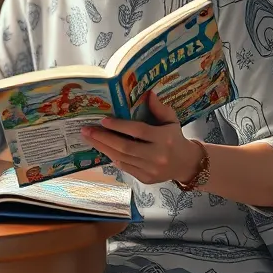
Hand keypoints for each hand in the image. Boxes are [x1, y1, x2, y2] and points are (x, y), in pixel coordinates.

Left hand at [81, 90, 201, 185]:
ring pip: (121, 158)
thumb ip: (160, 108)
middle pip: (125, 147)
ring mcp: (151, 169)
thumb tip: (148, 93)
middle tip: (86, 130)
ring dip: (102, 148)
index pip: (138, 131)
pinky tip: (102, 148)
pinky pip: (124, 167)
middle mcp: (157, 155)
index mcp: (164, 138)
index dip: (119, 125)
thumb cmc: (174, 138)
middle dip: (103, 138)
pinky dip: (112, 157)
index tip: (103, 120)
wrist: (186, 164)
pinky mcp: (146, 179)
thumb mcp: (171, 121)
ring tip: (89, 138)